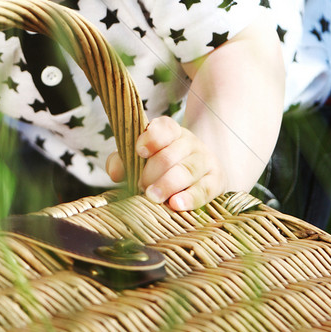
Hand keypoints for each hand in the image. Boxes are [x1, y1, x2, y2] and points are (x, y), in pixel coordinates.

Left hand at [106, 116, 226, 210]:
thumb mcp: (140, 157)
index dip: (151, 138)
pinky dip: (189, 198)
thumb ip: (122, 161)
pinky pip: (203, 189)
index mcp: (170, 131)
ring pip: (186, 171)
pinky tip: (175, 204)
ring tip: (152, 197)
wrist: (200, 173)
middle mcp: (189, 142)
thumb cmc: (160, 165)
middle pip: (169, 155)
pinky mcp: (216, 180)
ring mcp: (205, 159)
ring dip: (167, 184)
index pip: (164, 127)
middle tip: (140, 187)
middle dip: (151, 173)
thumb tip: (115, 173)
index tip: (140, 152)